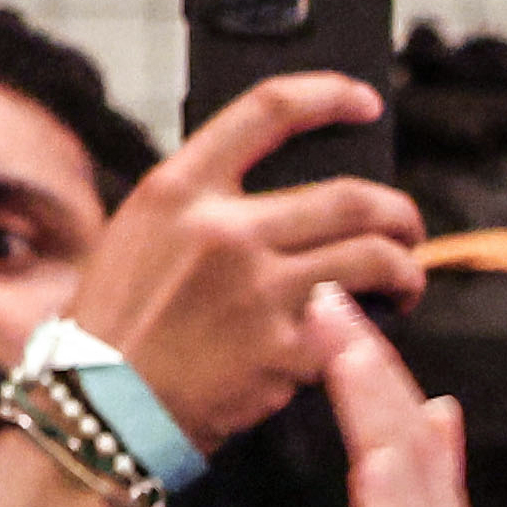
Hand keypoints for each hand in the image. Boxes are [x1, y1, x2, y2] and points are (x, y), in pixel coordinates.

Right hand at [21, 72, 425, 506]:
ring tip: (406, 279)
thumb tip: (273, 200)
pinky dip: (376, 328)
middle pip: (350, 196)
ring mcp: (258, 291)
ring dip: (405, 268)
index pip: (269, 111)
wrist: (100, 409)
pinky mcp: (283, 351)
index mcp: (180, 189)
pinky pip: (356, 327)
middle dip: (397, 212)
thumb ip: (201, 208)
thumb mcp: (138, 236)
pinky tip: (374, 333)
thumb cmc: (115, 330)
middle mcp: (224, 230)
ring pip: (373, 258)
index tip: (364, 103)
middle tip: (406, 228)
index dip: (329, 97)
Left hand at [311, 296, 506, 506]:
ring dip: (383, 422)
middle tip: (334, 295)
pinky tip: (382, 466)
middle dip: (375, 375)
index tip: (332, 308)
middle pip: (415, 462)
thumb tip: (430, 420)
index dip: (374, 379)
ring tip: (350, 351)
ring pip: (416, 505)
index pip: (409, 455)